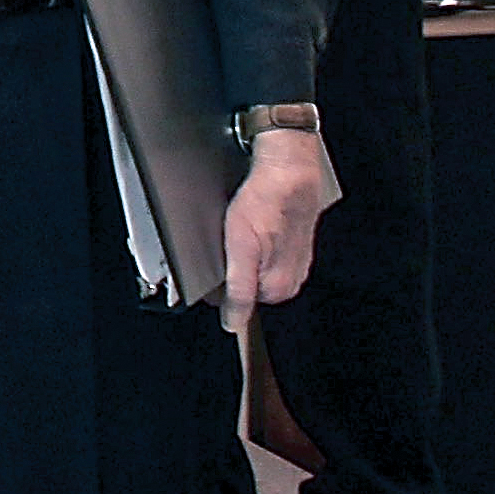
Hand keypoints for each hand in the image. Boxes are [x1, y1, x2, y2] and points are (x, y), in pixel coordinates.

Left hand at [221, 129, 335, 337]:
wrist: (289, 169)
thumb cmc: (266, 203)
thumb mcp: (242, 250)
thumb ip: (239, 291)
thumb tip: (233, 324)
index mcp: (280, 287)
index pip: (237, 302)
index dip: (215, 286)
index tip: (201, 269)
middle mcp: (291, 278)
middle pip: (244, 284)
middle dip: (227, 268)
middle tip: (219, 243)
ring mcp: (293, 259)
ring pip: (252, 265)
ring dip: (238, 252)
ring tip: (235, 229)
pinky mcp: (291, 241)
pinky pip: (262, 249)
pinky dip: (250, 239)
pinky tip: (245, 223)